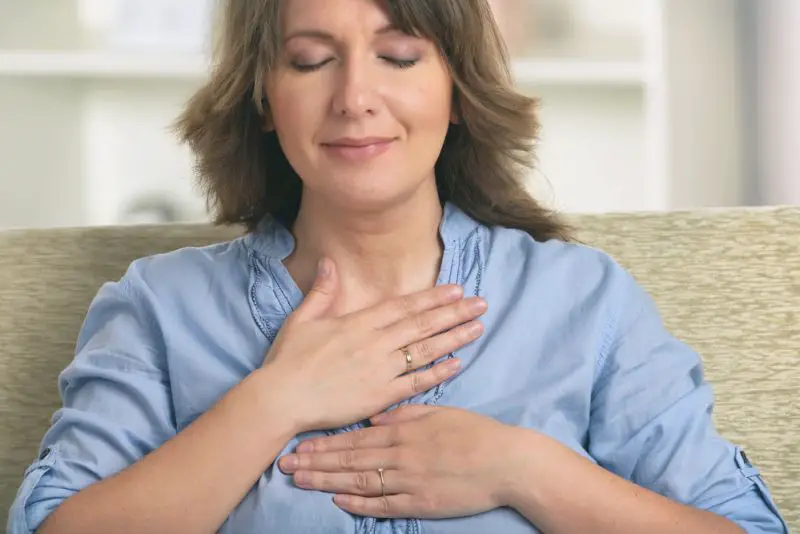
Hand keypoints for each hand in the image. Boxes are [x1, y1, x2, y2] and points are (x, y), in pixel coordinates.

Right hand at [262, 258, 487, 432]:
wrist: (282, 399)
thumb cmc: (288, 360)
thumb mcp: (302, 319)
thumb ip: (322, 291)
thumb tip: (330, 262)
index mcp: (358, 323)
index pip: (404, 306)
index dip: (433, 297)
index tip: (456, 289)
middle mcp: (375, 343)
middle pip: (422, 324)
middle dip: (454, 313)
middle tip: (481, 304)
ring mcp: (380, 370)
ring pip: (425, 350)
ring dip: (454, 338)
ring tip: (477, 328)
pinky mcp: (380, 396)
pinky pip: (415, 383)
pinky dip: (437, 373)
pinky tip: (456, 364)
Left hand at [277, 405, 518, 518]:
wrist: (506, 462)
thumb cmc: (474, 433)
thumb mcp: (439, 413)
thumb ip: (405, 414)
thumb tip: (375, 416)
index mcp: (404, 431)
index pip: (355, 438)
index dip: (326, 442)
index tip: (300, 444)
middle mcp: (401, 455)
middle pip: (350, 459)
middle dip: (316, 462)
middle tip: (286, 465)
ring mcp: (410, 481)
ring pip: (360, 481)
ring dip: (328, 481)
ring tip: (301, 481)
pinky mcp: (421, 503)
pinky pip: (384, 505)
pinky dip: (360, 503)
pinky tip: (339, 501)